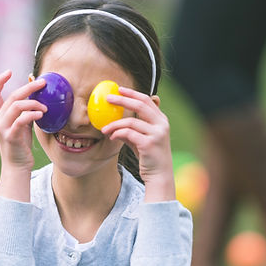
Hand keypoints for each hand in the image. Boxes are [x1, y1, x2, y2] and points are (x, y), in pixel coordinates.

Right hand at [0, 71, 46, 200]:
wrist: (16, 166)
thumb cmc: (20, 144)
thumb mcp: (21, 123)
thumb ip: (25, 109)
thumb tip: (35, 90)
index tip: (9, 71)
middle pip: (12, 96)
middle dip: (29, 87)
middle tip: (43, 83)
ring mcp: (2, 128)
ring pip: (16, 106)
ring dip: (34, 103)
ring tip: (45, 107)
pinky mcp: (10, 137)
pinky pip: (21, 120)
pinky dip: (32, 114)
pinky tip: (41, 114)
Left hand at [100, 87, 175, 201]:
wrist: (159, 176)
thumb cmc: (149, 157)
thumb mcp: (142, 138)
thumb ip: (133, 128)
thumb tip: (115, 120)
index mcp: (161, 120)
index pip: (147, 100)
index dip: (132, 93)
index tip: (119, 89)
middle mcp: (161, 124)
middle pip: (140, 105)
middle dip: (122, 100)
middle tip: (108, 99)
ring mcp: (157, 134)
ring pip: (131, 121)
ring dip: (114, 124)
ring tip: (104, 129)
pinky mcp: (149, 144)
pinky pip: (128, 133)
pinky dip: (117, 133)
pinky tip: (112, 137)